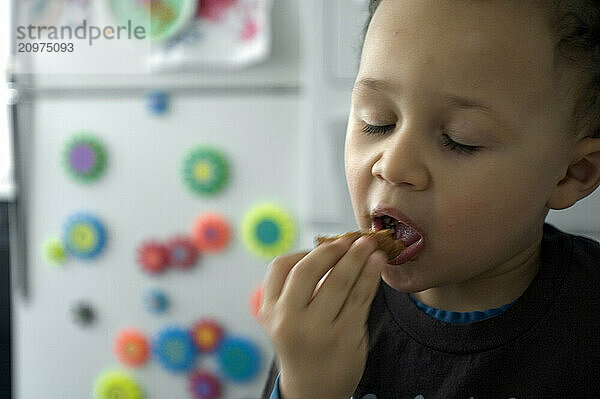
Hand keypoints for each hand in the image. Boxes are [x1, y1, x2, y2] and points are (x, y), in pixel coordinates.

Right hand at [259, 236, 385, 398]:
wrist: (314, 391)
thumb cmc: (303, 346)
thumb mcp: (286, 320)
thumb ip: (298, 289)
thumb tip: (331, 249)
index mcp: (270, 311)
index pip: (280, 267)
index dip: (303, 252)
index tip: (322, 246)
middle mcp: (289, 320)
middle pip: (309, 270)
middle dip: (332, 249)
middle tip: (350, 240)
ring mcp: (318, 329)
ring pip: (340, 281)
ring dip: (358, 257)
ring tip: (370, 245)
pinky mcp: (345, 336)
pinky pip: (361, 298)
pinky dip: (371, 276)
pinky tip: (377, 264)